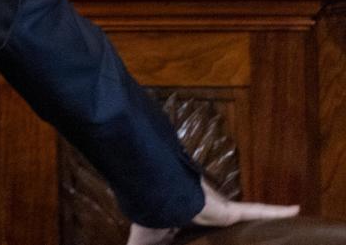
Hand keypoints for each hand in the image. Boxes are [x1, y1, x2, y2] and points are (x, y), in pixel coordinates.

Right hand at [125, 177, 297, 242]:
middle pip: (225, 231)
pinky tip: (296, 211)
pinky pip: (256, 210)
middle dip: (237, 236)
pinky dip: (277, 211)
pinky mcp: (229, 211)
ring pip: (244, 222)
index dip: (208, 240)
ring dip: (260, 227)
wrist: (156, 199)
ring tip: (280, 232)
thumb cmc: (151, 220)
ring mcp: (219, 214)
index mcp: (186, 228)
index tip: (206, 241)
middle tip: (247, 241)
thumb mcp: (144, 241)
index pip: (203, 237)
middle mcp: (206, 220)